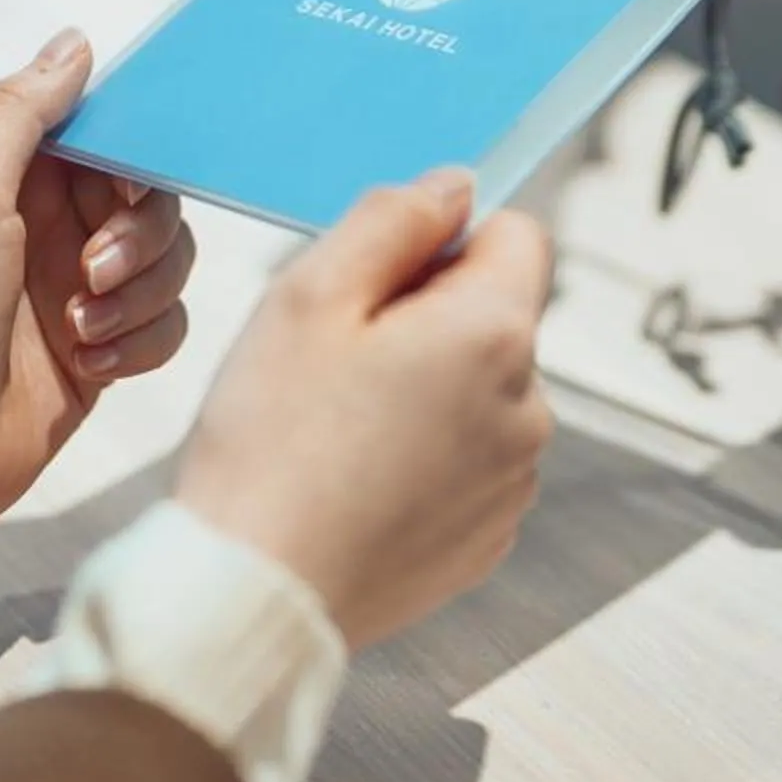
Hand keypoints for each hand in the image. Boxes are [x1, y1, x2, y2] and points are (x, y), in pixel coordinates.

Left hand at [0, 30, 194, 564]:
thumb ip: (20, 112)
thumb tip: (76, 42)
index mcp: (12, 177)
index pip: (109, 134)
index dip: (134, 157)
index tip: (123, 189)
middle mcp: (49, 228)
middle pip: (154, 200)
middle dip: (140, 236)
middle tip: (88, 272)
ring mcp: (76, 293)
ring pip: (170, 265)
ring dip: (140, 296)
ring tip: (79, 329)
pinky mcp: (99, 355)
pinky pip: (165, 328)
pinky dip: (141, 344)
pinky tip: (89, 365)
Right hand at [176, 171, 553, 648]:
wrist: (252, 594)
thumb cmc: (270, 440)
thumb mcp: (311, 294)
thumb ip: (393, 220)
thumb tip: (456, 187)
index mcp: (494, 334)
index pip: (517, 236)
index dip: (444, 243)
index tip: (376, 283)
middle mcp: (530, 409)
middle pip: (495, 318)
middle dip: (428, 321)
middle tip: (334, 362)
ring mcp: (514, 482)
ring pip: (481, 394)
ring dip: (427, 392)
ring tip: (336, 430)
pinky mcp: (489, 539)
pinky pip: (468, 465)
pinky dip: (424, 461)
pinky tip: (353, 483)